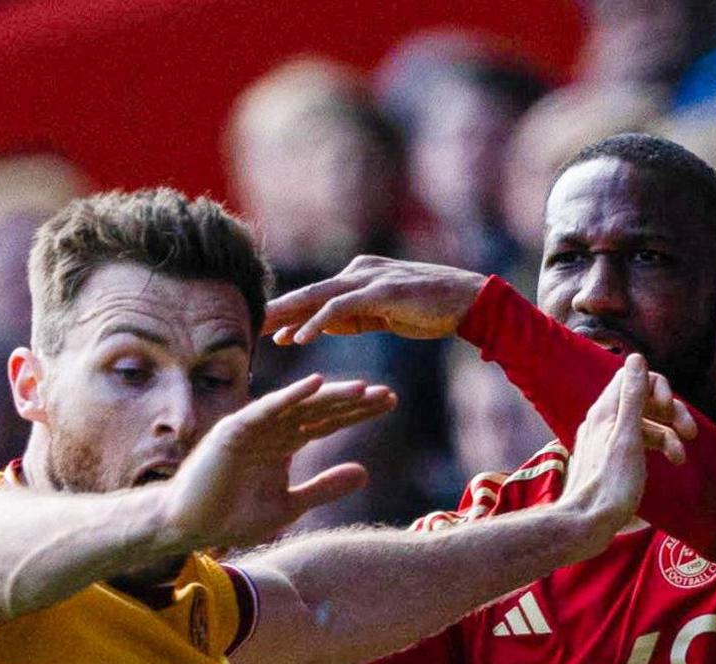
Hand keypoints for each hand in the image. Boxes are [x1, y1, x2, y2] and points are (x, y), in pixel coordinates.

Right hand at [158, 375, 395, 549]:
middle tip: (387, 394)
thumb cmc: (233, 516)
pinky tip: (315, 384)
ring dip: (330, 396)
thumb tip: (365, 473)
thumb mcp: (290, 505)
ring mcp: (252, 427)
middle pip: (319, 409)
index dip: (357, 412)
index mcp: (284, 442)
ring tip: (363, 389)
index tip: (389, 402)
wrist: (190, 526)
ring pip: (298, 406)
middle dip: (353, 402)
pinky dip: (290, 396)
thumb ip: (324, 488)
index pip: (327, 421)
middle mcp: (271, 428)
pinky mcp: (233, 431)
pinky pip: (266, 409)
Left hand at [264, 255, 486, 344]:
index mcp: (357, 276)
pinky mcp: (380, 291)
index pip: (314, 296)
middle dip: (276, 311)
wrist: (469, 301)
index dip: (287, 313)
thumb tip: (322, 326)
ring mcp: (369, 279)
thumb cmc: (430, 310)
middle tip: (246, 326)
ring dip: (287, 316)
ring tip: (260, 331)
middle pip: (308, 293)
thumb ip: (353, 318)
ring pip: (317, 297)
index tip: (261, 330)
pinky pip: (340, 309)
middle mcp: (358, 272)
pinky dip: (317, 323)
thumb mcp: (383, 315)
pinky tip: (299, 339)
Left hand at [557, 355, 681, 557]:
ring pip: (644, 425)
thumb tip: (636, 358)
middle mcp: (604, 421)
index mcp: (606, 411)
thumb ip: (633, 397)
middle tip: (691, 434)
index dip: (658, 386)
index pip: (634, 377)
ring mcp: (607, 441)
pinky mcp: (612, 460)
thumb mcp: (628, 436)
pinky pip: (639, 444)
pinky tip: (668, 464)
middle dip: (671, 413)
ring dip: (668, 436)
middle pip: (643, 401)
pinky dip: (656, 449)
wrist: (586, 523)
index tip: (670, 408)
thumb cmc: (610, 483)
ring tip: (680, 459)